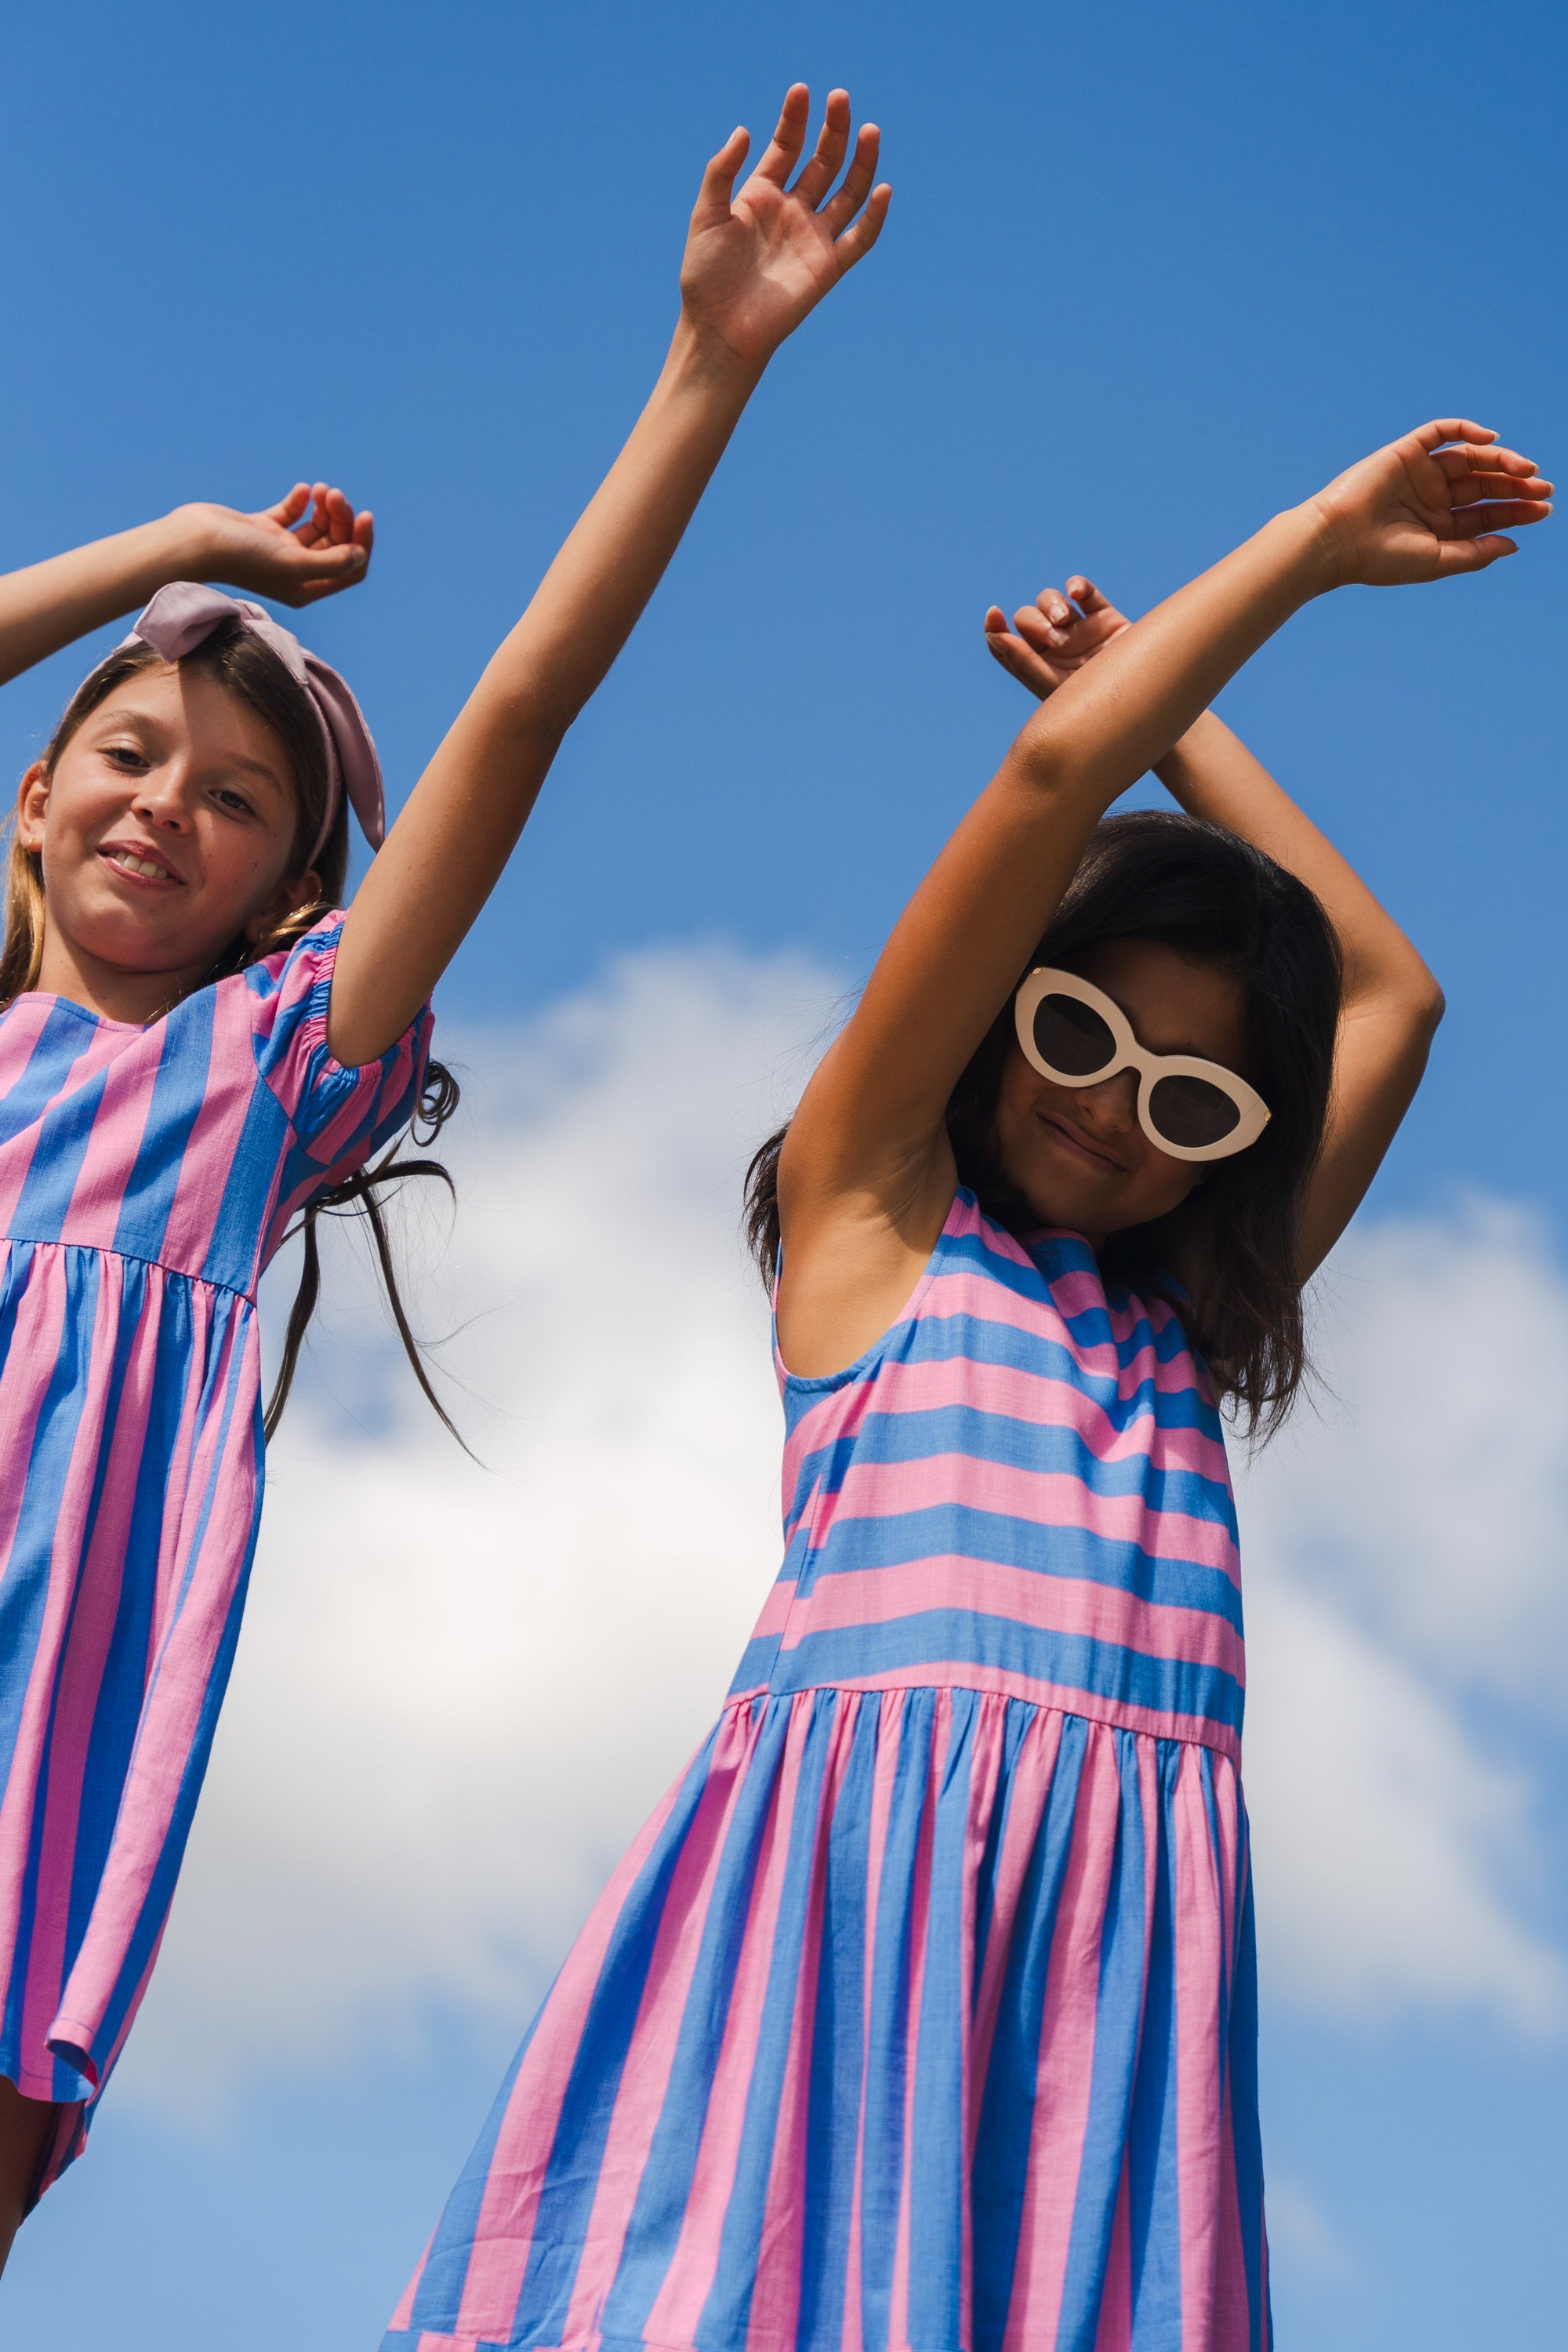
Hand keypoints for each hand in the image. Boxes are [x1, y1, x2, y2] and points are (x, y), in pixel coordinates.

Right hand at [177, 483, 374, 607]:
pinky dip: (301, 500)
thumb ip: (330, 563)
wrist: (194, 541)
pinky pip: (292, 513)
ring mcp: (278, 549)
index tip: (362, 515)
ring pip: (317, 526)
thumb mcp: (292, 563)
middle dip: (340, 517)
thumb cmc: (241, 557)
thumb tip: (360, 555)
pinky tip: (302, 490)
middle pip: (336, 543)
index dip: (361, 543)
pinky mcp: (262, 529)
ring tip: (321, 489)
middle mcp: (295, 571)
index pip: (350, 569)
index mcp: (306, 586)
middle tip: (333, 494)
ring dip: (324, 506)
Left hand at [679, 85, 890, 369]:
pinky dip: (873, 217)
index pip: (787, 146)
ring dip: (860, 161)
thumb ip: (721, 172)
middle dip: (833, 129)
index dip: (795, 118)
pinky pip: (858, 239)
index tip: (802, 91)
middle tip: (841, 98)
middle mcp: (792, 210)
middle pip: (823, 161)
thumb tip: (744, 130)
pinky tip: (882, 189)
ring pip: (847, 192)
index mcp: (762, 194)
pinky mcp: (827, 267)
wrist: (719, 329)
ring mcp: (813, 237)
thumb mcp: (706, 216)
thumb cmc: (705, 276)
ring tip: (869, 129)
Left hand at [984, 576, 1132, 699]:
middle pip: (1027, 617)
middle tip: (1057, 641)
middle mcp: (1053, 647)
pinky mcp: (1103, 615)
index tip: (994, 616)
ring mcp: (1078, 629)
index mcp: (1036, 666)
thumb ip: (1023, 661)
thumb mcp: (1054, 685)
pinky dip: (1076, 585)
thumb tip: (994, 637)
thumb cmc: (1095, 701)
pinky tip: (1076, 593)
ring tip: (1066, 622)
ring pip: (1050, 599)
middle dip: (1036, 623)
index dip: (995, 627)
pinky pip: (1083, 590)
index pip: (1005, 643)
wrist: (1143, 698)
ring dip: (1052, 604)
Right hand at [1308, 420, 1551, 586]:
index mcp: (1439, 526)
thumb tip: (1513, 544)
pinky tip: (1490, 440)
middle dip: (1514, 484)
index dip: (1516, 510)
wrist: (1336, 541)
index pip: (1485, 514)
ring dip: (1500, 460)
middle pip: (1484, 484)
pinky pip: (1440, 432)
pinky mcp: (1406, 452)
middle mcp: (1433, 498)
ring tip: (1525, 469)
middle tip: (1543, 486)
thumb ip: (1474, 553)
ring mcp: (1420, 473)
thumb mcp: (1436, 560)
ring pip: (1470, 457)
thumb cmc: (1380, 559)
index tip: (1544, 508)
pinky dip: (1466, 430)